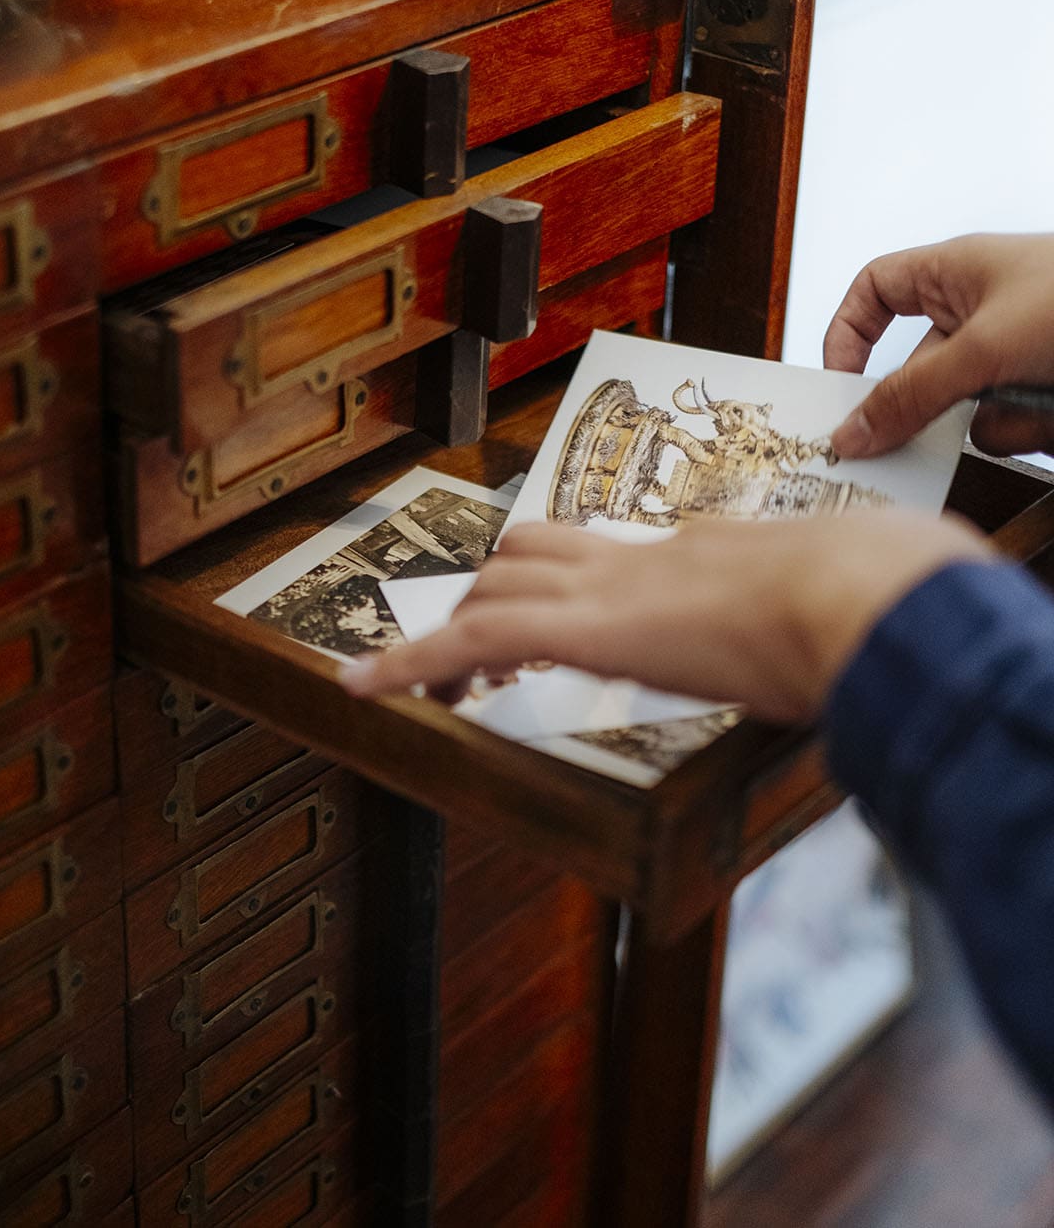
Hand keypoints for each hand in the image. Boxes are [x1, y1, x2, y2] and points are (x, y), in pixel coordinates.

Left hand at [340, 514, 993, 723]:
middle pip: (536, 554)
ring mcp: (612, 587)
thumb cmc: (880, 600)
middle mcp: (646, 559)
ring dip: (456, 633)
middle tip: (476, 649)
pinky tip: (362, 689)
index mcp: (704, 554)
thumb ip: (819, 600)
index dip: (571, 579)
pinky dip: (410, 663)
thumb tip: (835, 601)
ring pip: (497, 588)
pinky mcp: (585, 629)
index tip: (560, 606)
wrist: (866, 596)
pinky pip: (470, 640)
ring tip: (421, 683)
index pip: (611, 553)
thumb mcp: (849, 599)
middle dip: (500, 597)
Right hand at [825, 233, 1053, 459]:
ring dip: (994, 418)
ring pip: (964, 407)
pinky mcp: (1037, 385)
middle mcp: (979, 311)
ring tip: (1030, 400)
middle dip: (925, 403)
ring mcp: (1010, 350)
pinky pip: (1006, 423)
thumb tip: (856, 430)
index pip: (874, 290)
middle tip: (907, 437)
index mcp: (954, 272)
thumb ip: (914, 393)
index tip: (839, 382)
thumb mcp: (985, 345)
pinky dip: (1027, 426)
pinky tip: (1051, 410)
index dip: (848, 333)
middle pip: (916, 369)